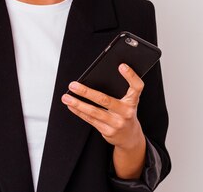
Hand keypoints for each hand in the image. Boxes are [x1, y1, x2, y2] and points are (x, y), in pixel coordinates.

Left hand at [61, 63, 145, 177]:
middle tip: (73, 85)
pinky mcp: (108, 131)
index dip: (131, 76)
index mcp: (133, 101)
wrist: (130, 137)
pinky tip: (71, 105)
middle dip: (86, 92)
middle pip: (105, 100)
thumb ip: (117, 91)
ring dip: (78, 103)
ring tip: (66, 97)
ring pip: (94, 111)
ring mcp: (117, 123)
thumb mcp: (127, 102)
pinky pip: (90, 120)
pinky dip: (79, 111)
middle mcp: (127, 112)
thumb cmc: (125, 113)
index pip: (137, 87)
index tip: (121, 65)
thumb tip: (93, 79)